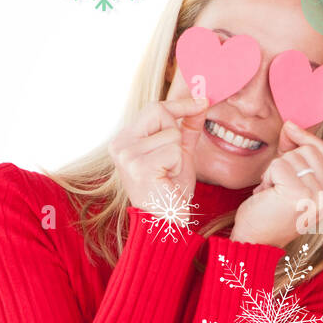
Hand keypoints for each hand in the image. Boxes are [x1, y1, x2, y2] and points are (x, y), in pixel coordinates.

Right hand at [108, 97, 208, 213]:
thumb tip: (201, 101)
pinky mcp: (139, 166)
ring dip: (178, 155)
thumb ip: (187, 127)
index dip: (180, 103)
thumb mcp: (180, 153)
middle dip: (175, 133)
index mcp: (124, 140)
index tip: (202, 100)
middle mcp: (120, 144)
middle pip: (159, 111)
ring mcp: (126, 155)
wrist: (167, 222)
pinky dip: (178, 165)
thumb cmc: (171, 190)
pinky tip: (167, 179)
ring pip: (171, 133)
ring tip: (168, 173)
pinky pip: (173, 150)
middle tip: (172, 160)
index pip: (153, 107)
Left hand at [231, 121, 322, 248]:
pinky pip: (279, 165)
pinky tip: (268, 196)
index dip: (305, 137)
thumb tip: (291, 125)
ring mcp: (319, 196)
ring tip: (273, 194)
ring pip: (293, 157)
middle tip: (278, 185)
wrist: (256, 242)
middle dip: (286, 160)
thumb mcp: (292, 180)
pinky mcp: (299, 194)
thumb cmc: (271, 213)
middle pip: (310, 150)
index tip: (288, 131)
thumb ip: (297, 152)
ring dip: (275, 171)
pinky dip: (268, 177)